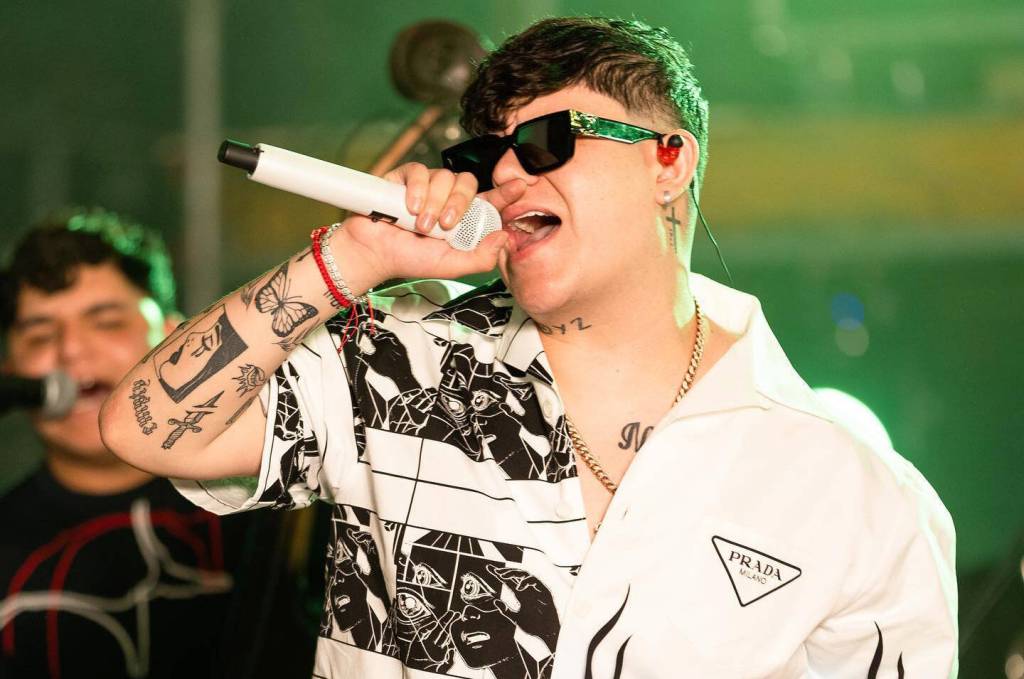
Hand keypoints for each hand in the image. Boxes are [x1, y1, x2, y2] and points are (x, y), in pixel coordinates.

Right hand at [335, 163, 524, 285]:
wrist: (375, 253)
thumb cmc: (410, 260)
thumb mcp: (451, 265)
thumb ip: (480, 258)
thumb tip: (503, 236)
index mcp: (463, 219)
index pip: (489, 201)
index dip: (505, 192)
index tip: (521, 186)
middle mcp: (447, 199)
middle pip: (468, 183)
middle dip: (459, 203)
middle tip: (445, 225)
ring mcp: (427, 187)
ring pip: (444, 176)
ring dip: (434, 203)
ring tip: (421, 225)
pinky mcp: (405, 178)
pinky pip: (420, 171)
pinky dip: (418, 189)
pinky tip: (409, 207)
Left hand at [486, 564, 558, 650]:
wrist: (547, 634)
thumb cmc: (533, 626)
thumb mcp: (515, 618)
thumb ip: (506, 610)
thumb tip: (495, 601)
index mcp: (521, 595)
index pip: (509, 582)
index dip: (500, 575)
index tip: (490, 569)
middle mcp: (528, 590)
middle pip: (516, 575)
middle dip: (506, 571)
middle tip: (495, 571)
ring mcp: (536, 590)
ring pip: (525, 574)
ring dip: (514, 573)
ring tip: (504, 576)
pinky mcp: (544, 591)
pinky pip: (535, 581)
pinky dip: (527, 581)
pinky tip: (519, 587)